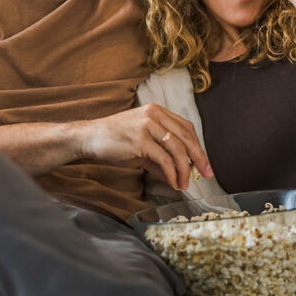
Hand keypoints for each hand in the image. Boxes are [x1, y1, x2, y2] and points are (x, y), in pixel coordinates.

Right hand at [77, 104, 212, 190]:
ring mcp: (146, 126)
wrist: (89, 138)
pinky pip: (163, 159)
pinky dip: (171, 173)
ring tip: (184, 184)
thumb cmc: (115, 141)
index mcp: (157, 111)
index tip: (204, 164)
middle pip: (186, 137)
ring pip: (177, 149)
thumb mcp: (143, 147)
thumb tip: (178, 177)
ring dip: (184, 170)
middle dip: (199, 158)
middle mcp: (154, 114)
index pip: (186, 128)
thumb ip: (162, 160)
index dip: (198, 146)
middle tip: (206, 174)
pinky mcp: (139, 140)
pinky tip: (173, 182)